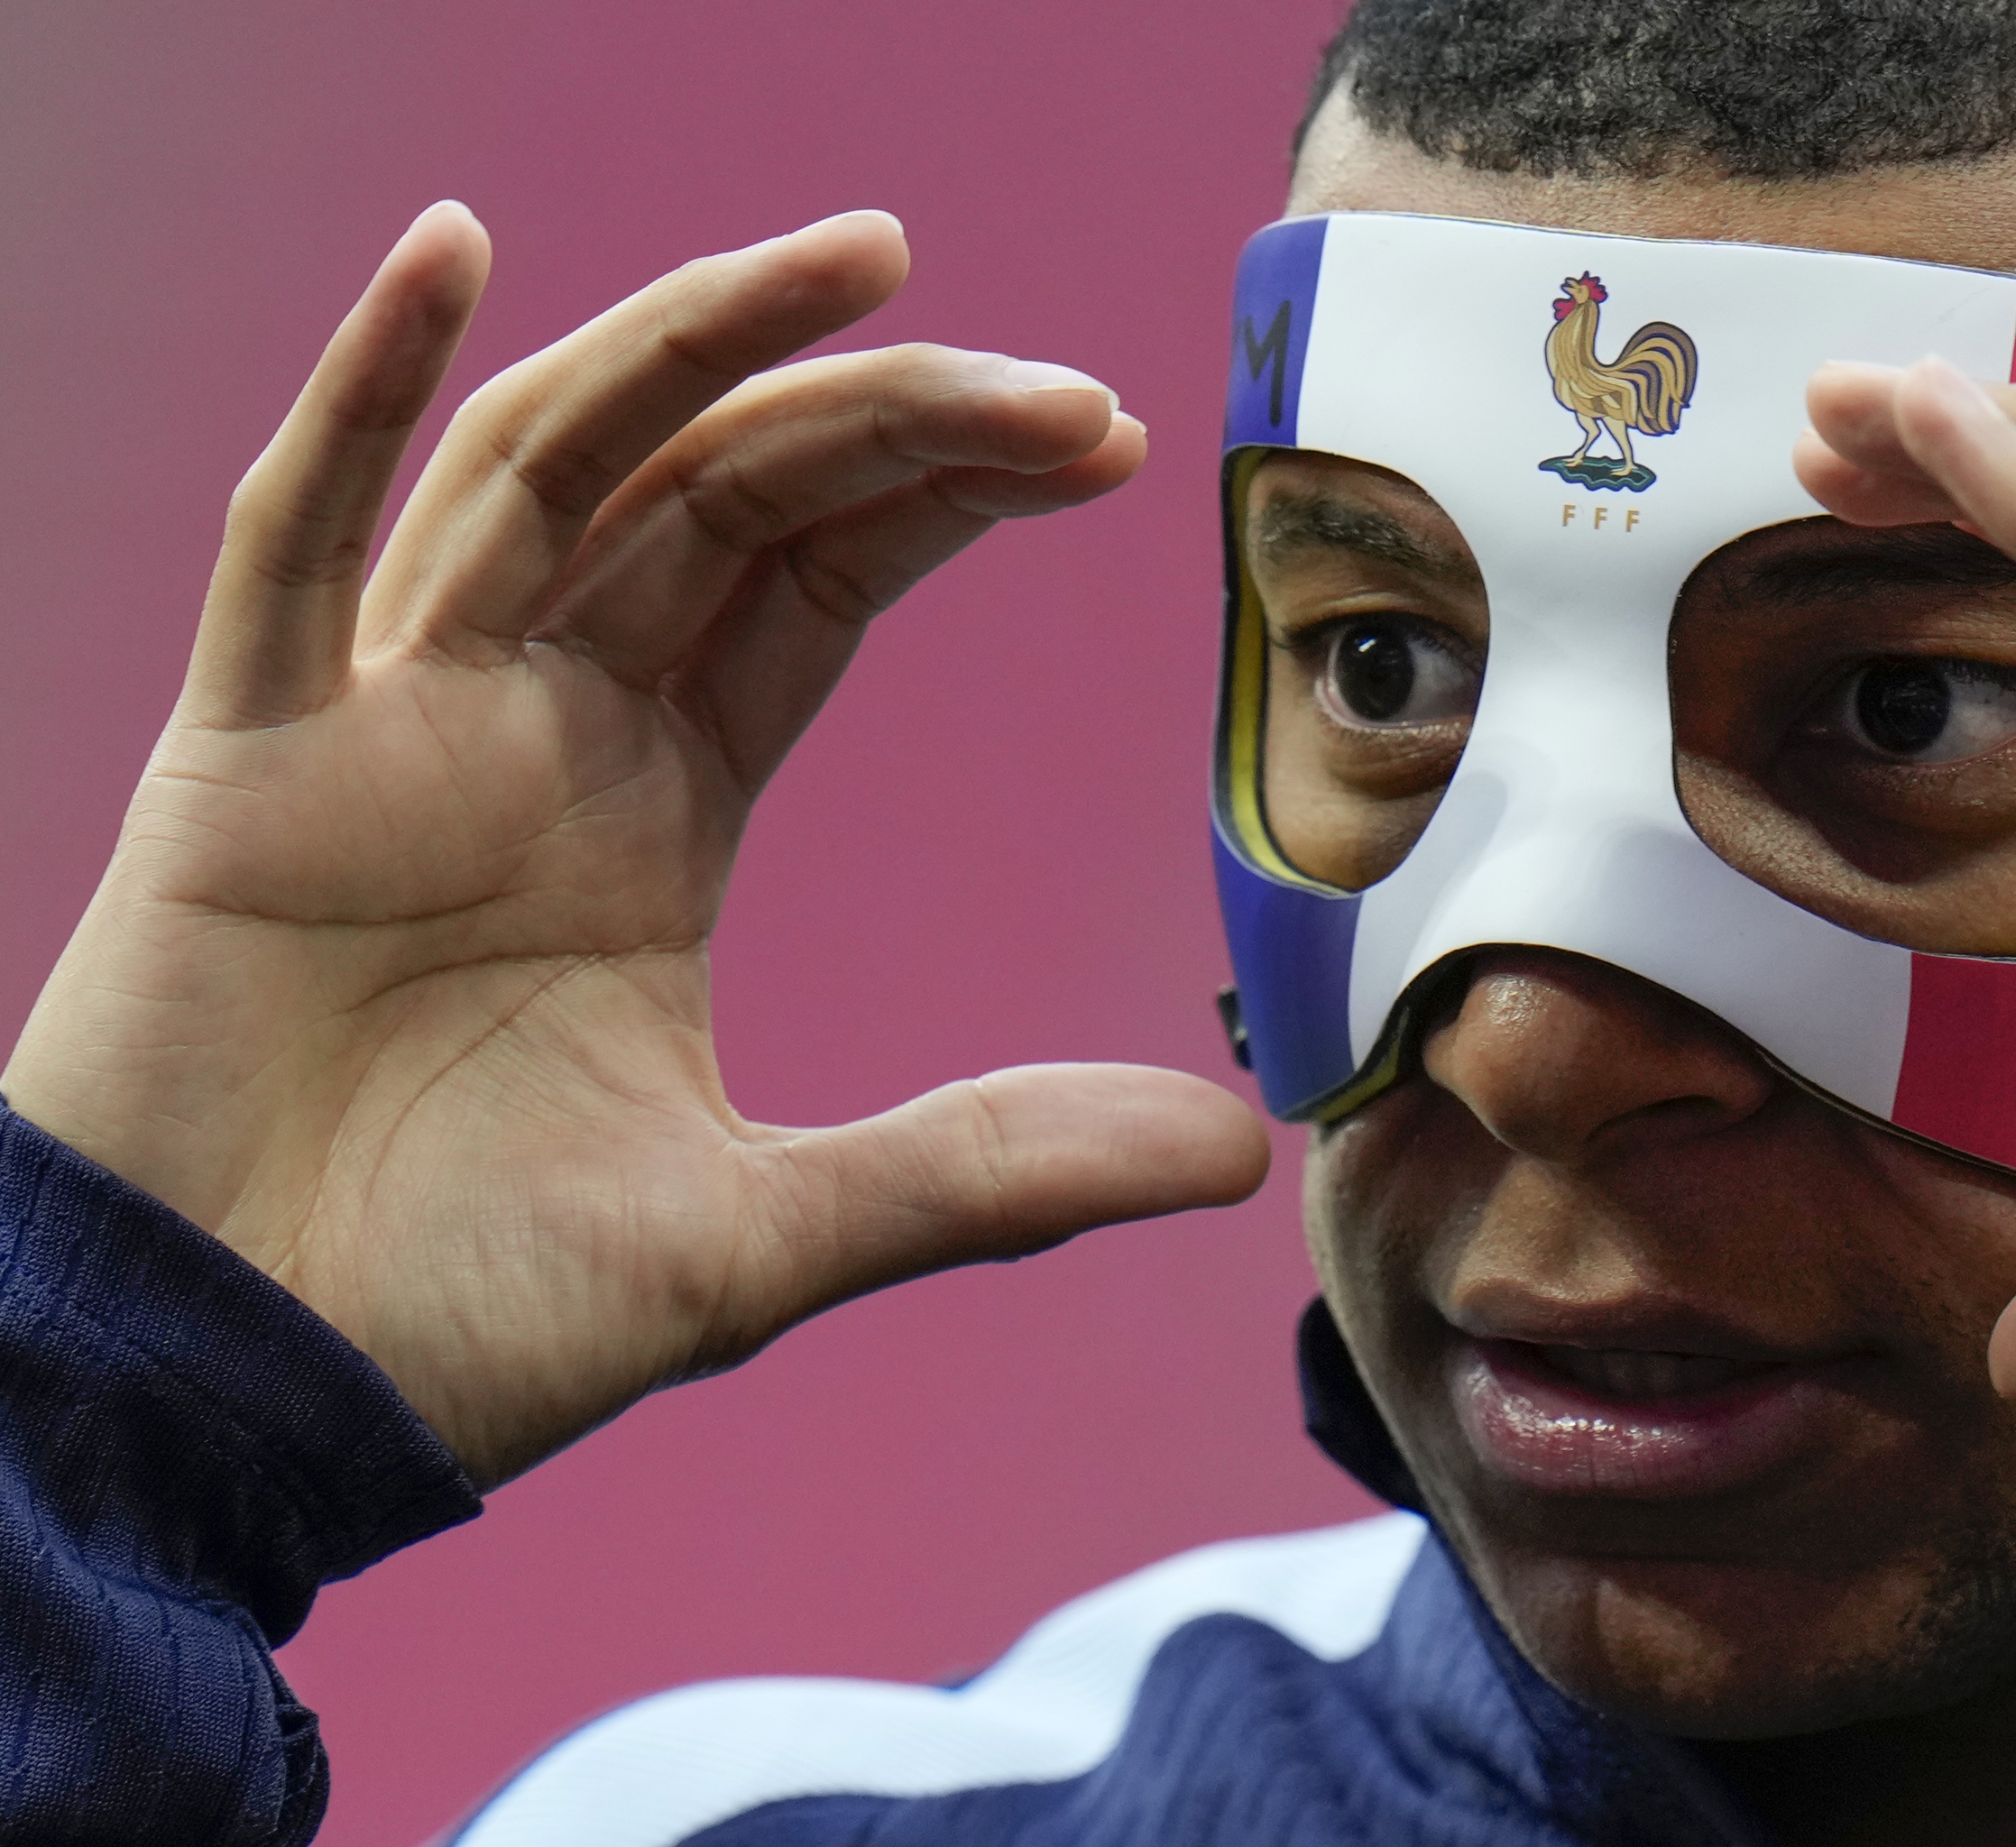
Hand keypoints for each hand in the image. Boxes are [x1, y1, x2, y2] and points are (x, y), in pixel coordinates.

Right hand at [0, 204, 1268, 1485]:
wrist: (242, 1409)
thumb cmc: (466, 1318)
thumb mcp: (771, 1233)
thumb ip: (991, 1167)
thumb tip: (1235, 1146)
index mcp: (653, 810)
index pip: (817, 584)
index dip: (947, 495)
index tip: (1104, 442)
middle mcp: (534, 733)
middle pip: (723, 500)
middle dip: (889, 421)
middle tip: (1066, 393)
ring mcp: (389, 729)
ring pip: (553, 469)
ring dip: (694, 347)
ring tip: (858, 255)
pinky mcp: (248, 765)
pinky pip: (296, 542)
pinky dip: (362, 394)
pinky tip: (451, 256)